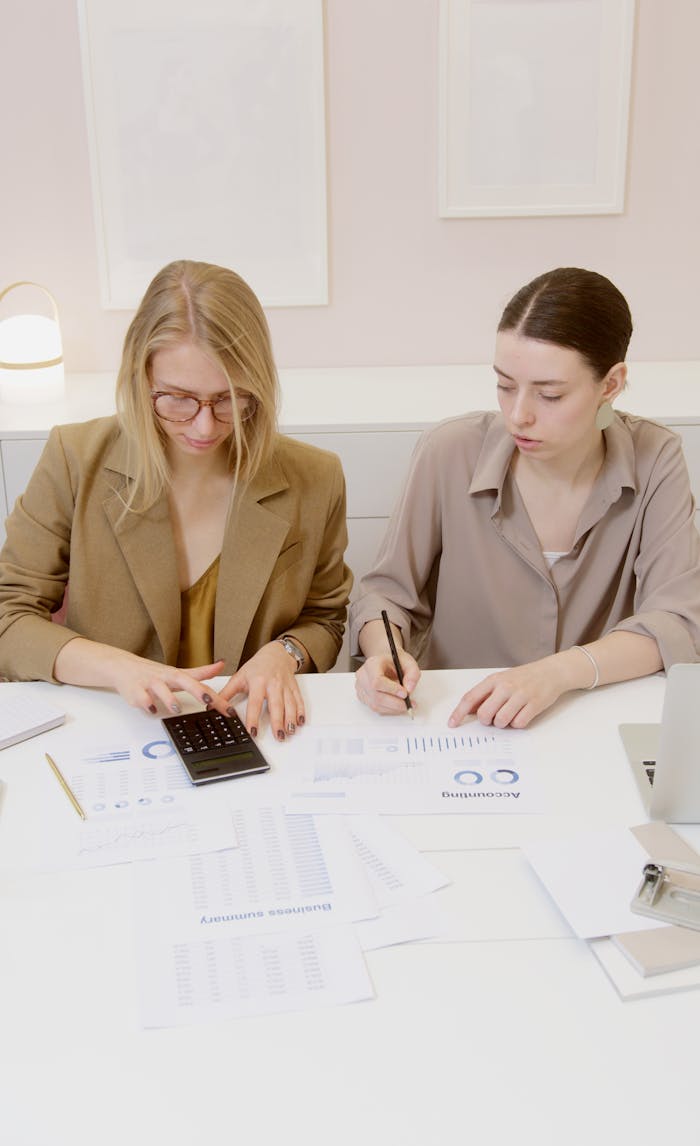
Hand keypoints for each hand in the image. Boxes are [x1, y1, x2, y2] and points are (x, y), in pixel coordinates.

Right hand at [65, 645, 226, 715]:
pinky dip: (146, 704)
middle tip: (208, 700)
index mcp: (177, 675)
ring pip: (160, 690)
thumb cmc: (153, 673)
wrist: (123, 667)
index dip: (216, 697)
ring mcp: (150, 683)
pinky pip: (141, 698)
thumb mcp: (178, 673)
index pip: (201, 685)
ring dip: (169, 699)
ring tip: (176, 708)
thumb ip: (200, 673)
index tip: (228, 709)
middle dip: (197, 690)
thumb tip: (221, 665)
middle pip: (184, 681)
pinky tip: (150, 708)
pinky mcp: (135, 691)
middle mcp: (166, 678)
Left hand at [219, 642, 304, 740]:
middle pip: (276, 705)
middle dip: (278, 721)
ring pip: (290, 704)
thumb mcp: (239, 677)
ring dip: (291, 719)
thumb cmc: (257, 666)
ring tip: (289, 732)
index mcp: (258, 681)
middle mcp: (273, 684)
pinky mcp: (294, 688)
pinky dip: (301, 711)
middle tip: (278, 736)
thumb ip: (226, 693)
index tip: (253, 731)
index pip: (255, 702)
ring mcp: (285, 686)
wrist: (276, 653)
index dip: (253, 717)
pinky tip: (300, 722)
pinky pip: (299, 700)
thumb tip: (212, 705)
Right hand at [355, 651, 419, 715]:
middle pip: (376, 696)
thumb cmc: (394, 662)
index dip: (392, 690)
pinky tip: (397, 705)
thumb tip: (409, 689)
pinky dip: (388, 710)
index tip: (405, 693)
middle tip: (409, 704)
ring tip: (406, 705)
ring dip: (393, 708)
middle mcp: (363, 676)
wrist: (384, 663)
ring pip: (375, 705)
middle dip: (396, 703)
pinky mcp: (362, 697)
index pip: (377, 681)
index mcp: (372, 664)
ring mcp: (361, 687)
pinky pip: (375, 708)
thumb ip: (412, 674)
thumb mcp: (408, 662)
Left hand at [448, 658, 568, 729]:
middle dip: (486, 721)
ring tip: (510, 713)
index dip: (459, 713)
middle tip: (493, 717)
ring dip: (503, 723)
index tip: (452, 724)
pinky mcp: (534, 705)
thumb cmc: (524, 677)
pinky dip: (518, 723)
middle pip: (484, 714)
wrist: (551, 672)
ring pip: (501, 721)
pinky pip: (518, 724)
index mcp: (494, 679)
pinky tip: (521, 714)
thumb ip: (485, 694)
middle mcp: (506, 686)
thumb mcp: (501, 680)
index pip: (470, 698)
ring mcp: (520, 695)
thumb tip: (468, 711)